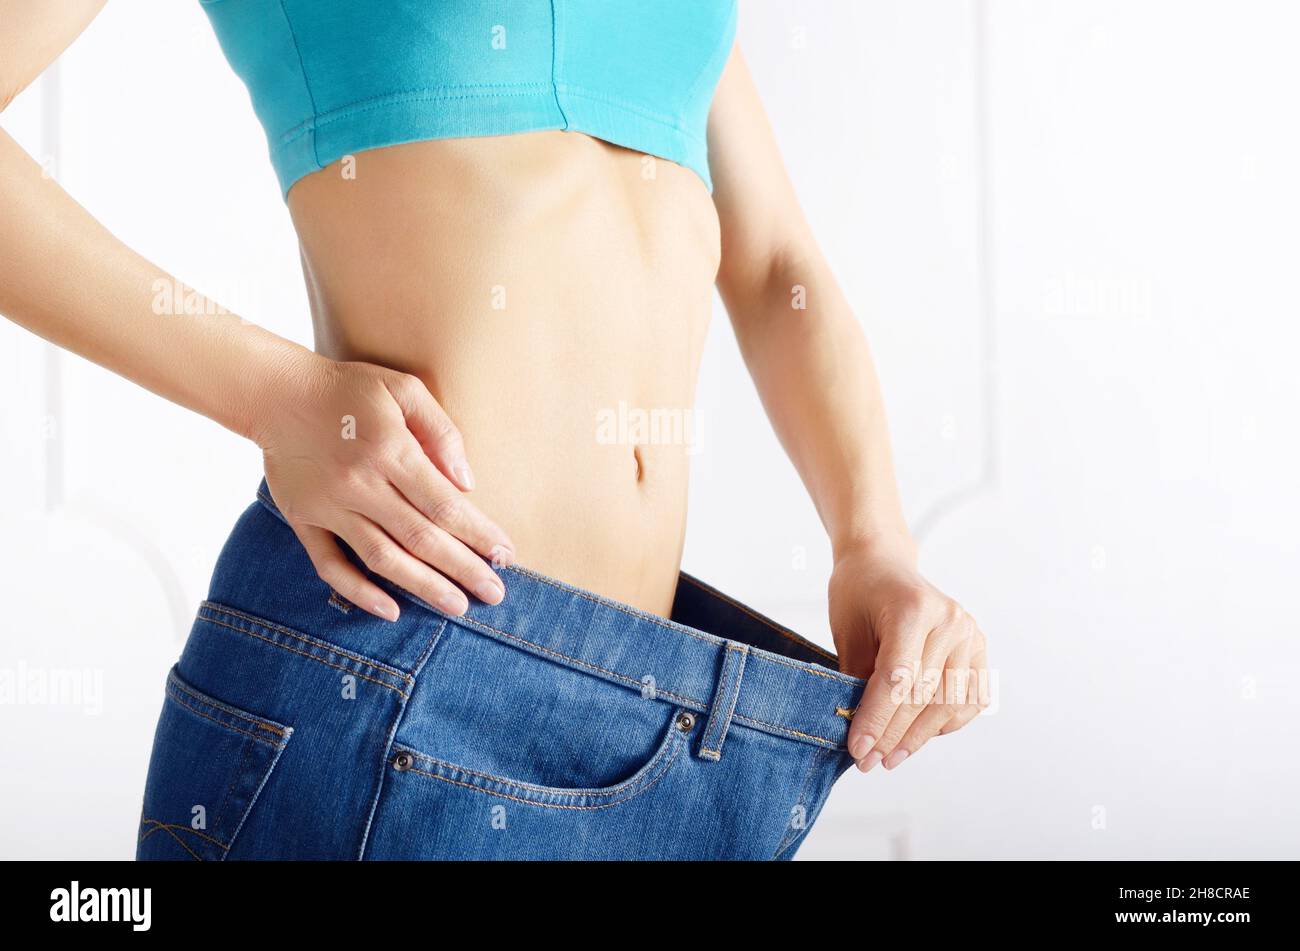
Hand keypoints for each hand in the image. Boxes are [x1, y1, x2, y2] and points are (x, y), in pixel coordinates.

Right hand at [253, 351, 515, 621]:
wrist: (275, 392)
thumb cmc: (349, 390)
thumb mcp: (403, 390)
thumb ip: (441, 432)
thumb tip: (467, 483)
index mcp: (391, 450)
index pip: (444, 505)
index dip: (478, 534)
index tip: (505, 555)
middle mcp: (361, 484)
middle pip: (421, 538)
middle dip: (463, 569)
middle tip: (495, 594)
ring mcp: (330, 506)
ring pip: (383, 558)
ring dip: (423, 587)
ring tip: (457, 607)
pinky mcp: (304, 519)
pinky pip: (330, 564)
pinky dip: (359, 592)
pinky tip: (390, 610)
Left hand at [828, 537, 988, 772]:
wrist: (883, 564)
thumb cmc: (859, 593)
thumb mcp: (847, 630)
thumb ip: (856, 677)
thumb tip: (860, 731)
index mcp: (913, 609)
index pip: (896, 678)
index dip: (876, 719)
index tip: (857, 750)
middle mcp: (949, 620)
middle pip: (924, 695)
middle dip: (893, 735)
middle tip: (868, 762)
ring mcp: (969, 633)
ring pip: (949, 702)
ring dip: (919, 737)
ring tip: (890, 756)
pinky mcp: (978, 646)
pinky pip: (969, 698)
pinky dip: (945, 722)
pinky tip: (919, 735)